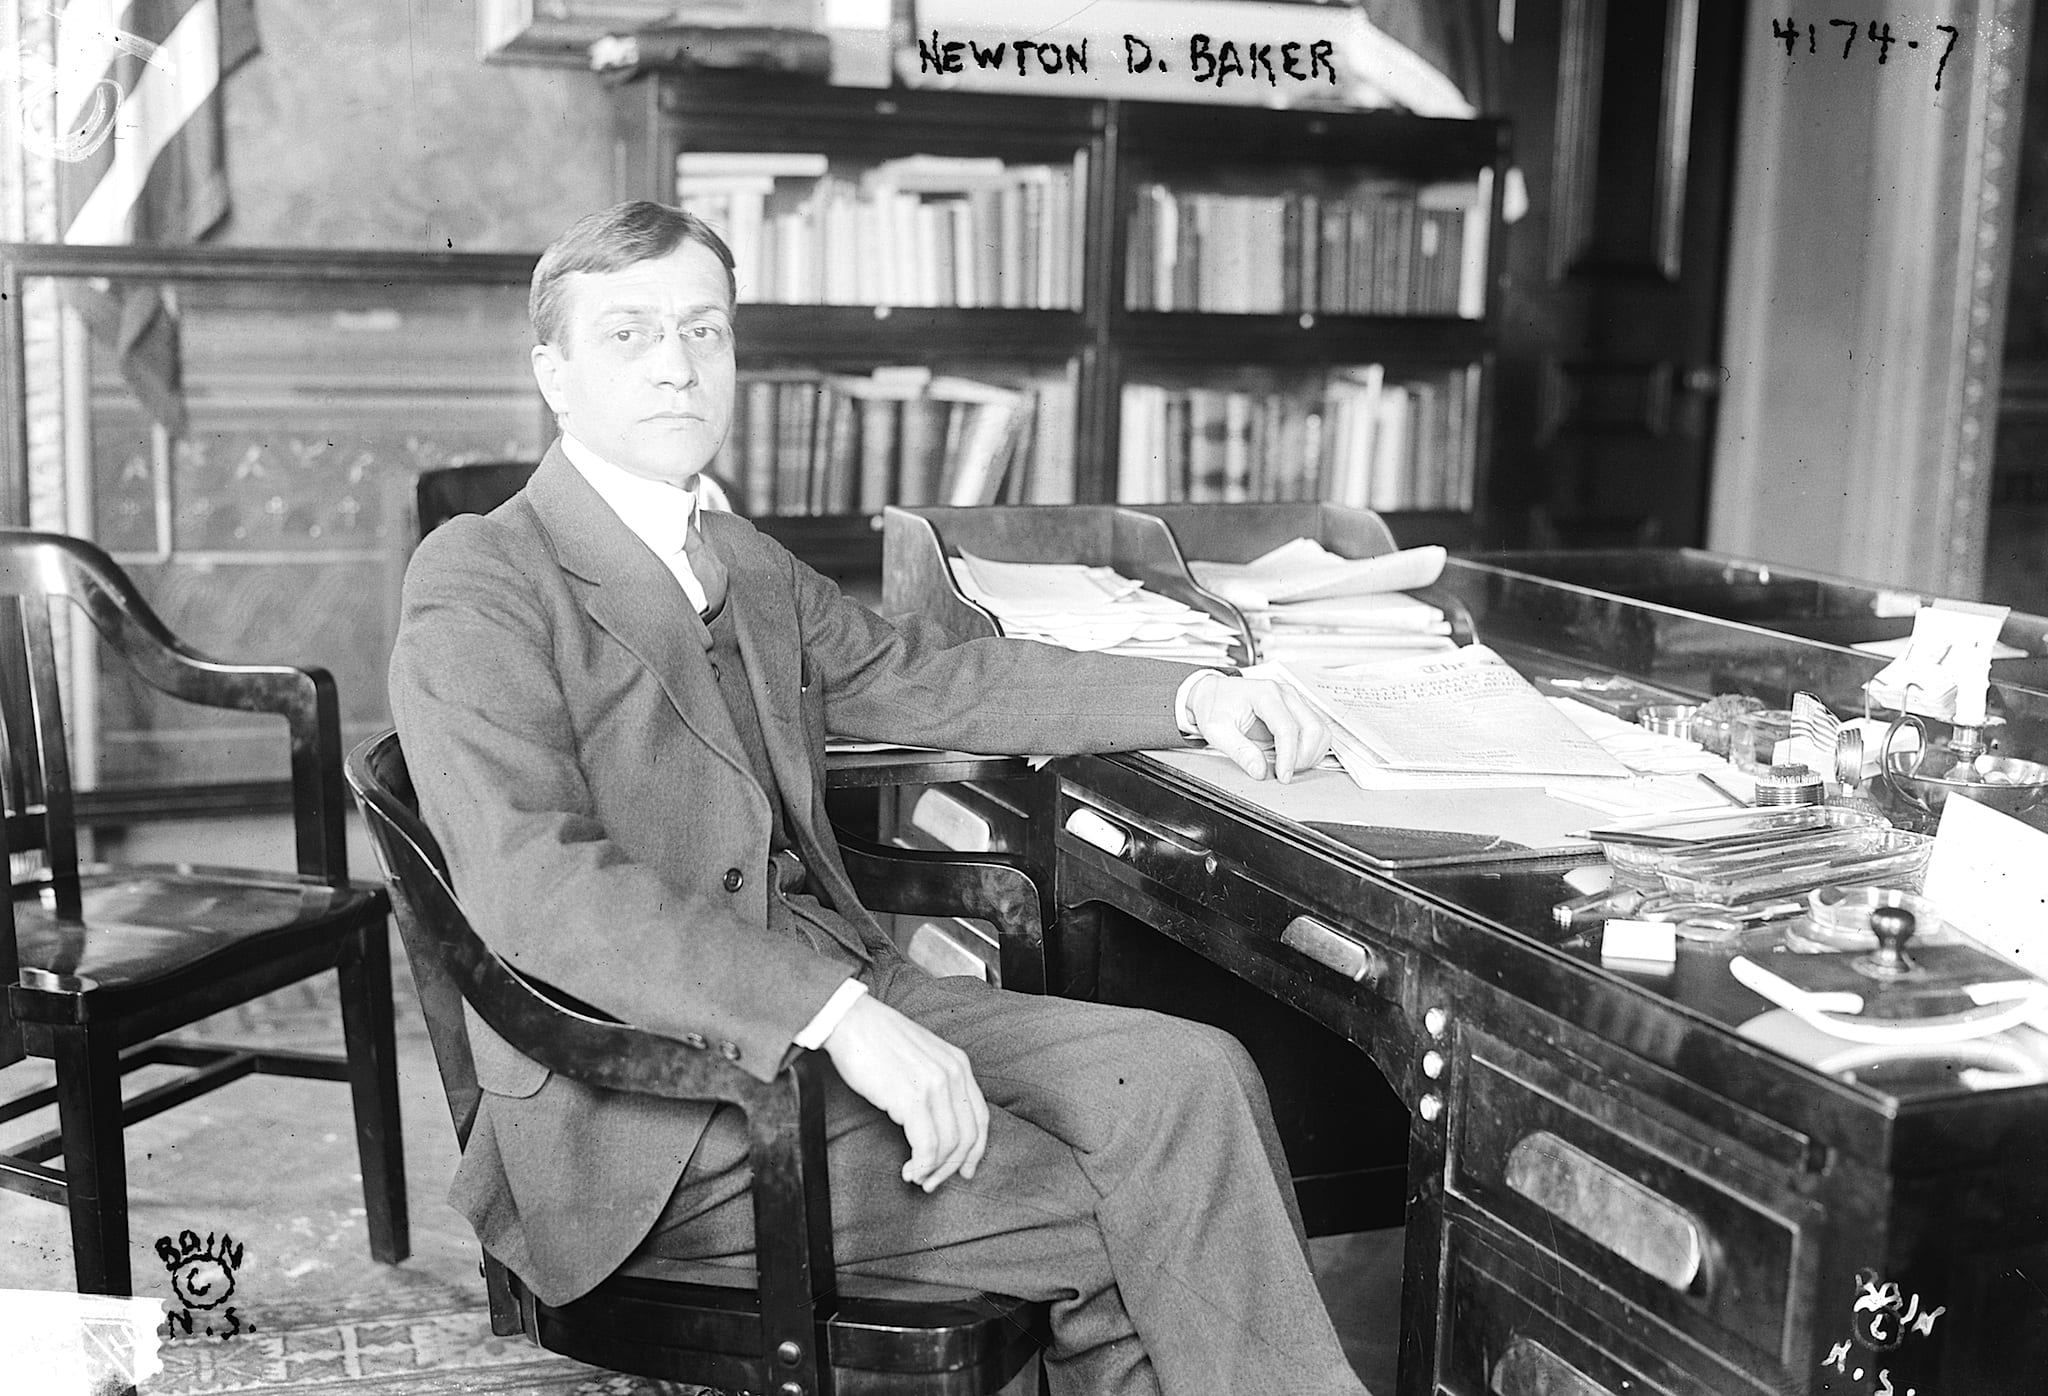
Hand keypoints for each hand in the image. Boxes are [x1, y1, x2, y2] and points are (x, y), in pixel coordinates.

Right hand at [820, 995, 987, 1191]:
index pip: (980, 1118)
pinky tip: (909, 1170)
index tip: (964, 1170)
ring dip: (933, 1171)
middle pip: (967, 1137)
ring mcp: (935, 1087)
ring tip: (916, 1177)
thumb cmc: (877, 1040)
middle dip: (951, 1167)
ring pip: (948, 1146)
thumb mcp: (922, 1054)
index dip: (975, 1150)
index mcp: (958, 1064)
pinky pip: (927, 1146)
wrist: (850, 1022)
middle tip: (933, 1182)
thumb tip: (939, 1121)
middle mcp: (953, 1074)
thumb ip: (938, 1081)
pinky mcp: (912, 1099)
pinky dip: (920, 1166)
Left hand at [1186, 673, 1330, 782]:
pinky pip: (1318, 731)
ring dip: (1311, 754)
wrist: (1215, 693)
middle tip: (1285, 772)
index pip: (1287, 728)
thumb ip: (1239, 751)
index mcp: (1264, 694)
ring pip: (1321, 730)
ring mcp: (1295, 700)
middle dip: (1303, 757)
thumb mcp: (1216, 730)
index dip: (1288, 756)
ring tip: (1290, 766)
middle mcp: (1285, 694)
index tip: (1283, 776)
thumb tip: (1260, 770)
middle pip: (1312, 728)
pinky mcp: (1299, 709)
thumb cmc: (1215, 706)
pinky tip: (1295, 758)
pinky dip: (1312, 749)